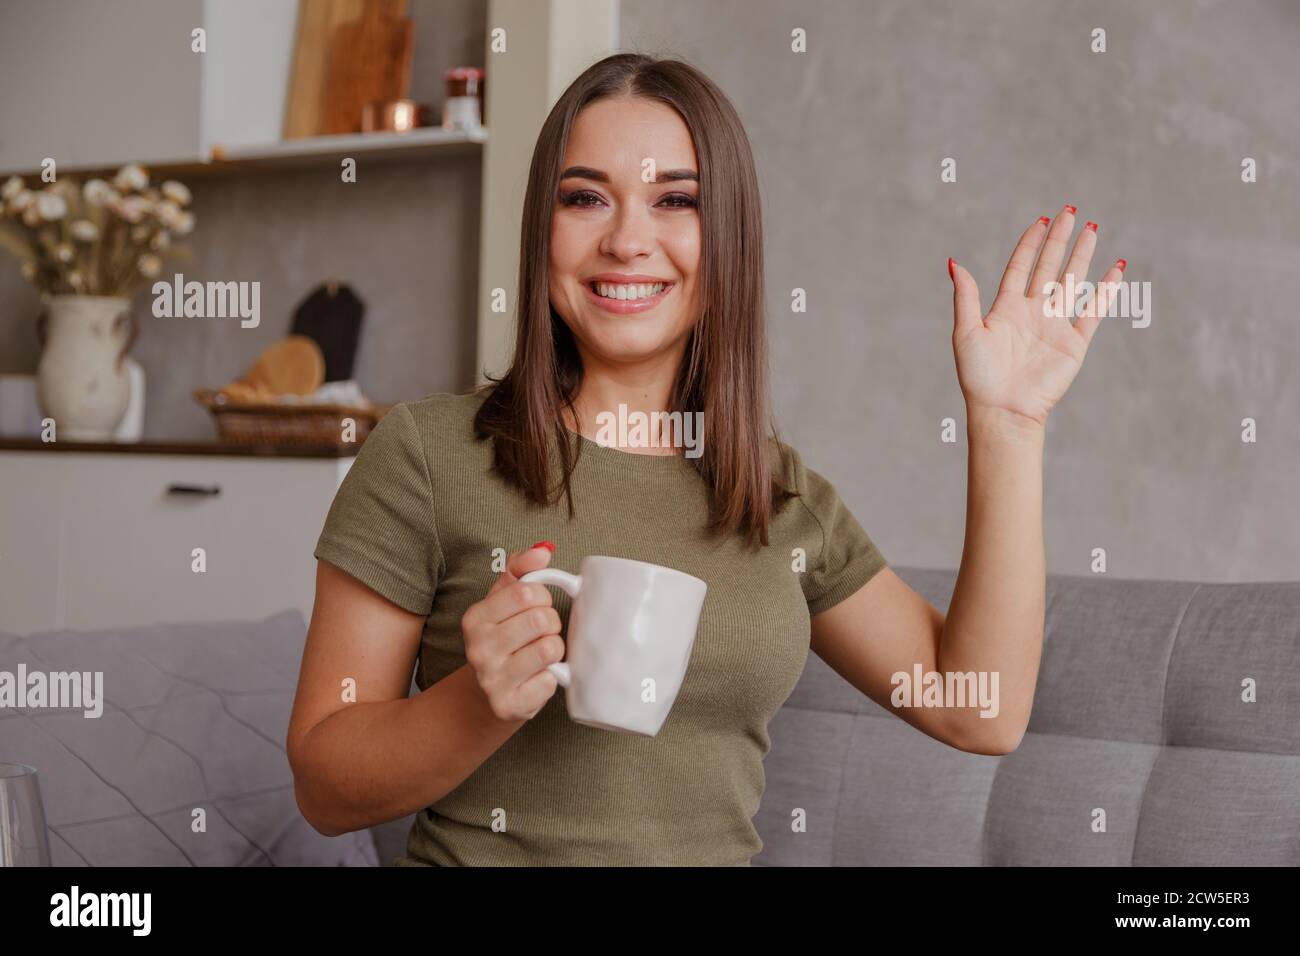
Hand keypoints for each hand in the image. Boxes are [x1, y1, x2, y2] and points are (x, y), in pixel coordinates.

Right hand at [461, 542, 564, 721]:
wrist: (487, 695)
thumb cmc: (502, 639)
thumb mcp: (502, 600)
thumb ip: (521, 569)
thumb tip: (543, 550)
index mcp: (475, 618)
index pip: (529, 592)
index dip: (543, 597)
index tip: (536, 607)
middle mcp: (479, 649)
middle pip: (543, 619)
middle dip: (551, 624)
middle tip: (540, 633)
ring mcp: (492, 679)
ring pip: (550, 648)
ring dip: (554, 649)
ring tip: (540, 654)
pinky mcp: (509, 705)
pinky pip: (551, 681)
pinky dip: (552, 678)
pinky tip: (536, 677)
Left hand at [949, 205, 1123, 430]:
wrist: (1003, 410)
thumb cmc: (979, 376)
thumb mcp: (965, 332)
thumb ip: (966, 296)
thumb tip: (954, 262)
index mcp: (1005, 309)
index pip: (1021, 267)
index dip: (1031, 243)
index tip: (1042, 219)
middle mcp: (1032, 313)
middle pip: (1048, 267)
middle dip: (1059, 239)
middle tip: (1070, 210)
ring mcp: (1055, 326)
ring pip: (1071, 281)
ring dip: (1082, 255)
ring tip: (1093, 228)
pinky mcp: (1074, 343)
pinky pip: (1093, 311)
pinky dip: (1105, 290)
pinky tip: (1115, 268)